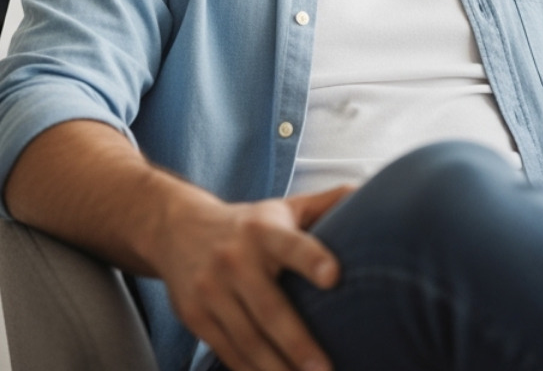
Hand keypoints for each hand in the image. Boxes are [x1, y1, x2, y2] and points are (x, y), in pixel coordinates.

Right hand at [154, 187, 350, 370]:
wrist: (172, 226)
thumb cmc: (244, 225)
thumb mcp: (280, 208)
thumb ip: (324, 205)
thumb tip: (369, 190)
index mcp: (261, 231)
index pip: (290, 244)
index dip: (311, 258)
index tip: (333, 277)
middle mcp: (234, 260)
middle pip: (268, 307)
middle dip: (297, 342)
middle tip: (324, 369)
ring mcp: (210, 290)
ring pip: (247, 338)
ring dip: (277, 368)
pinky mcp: (195, 315)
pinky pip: (227, 351)